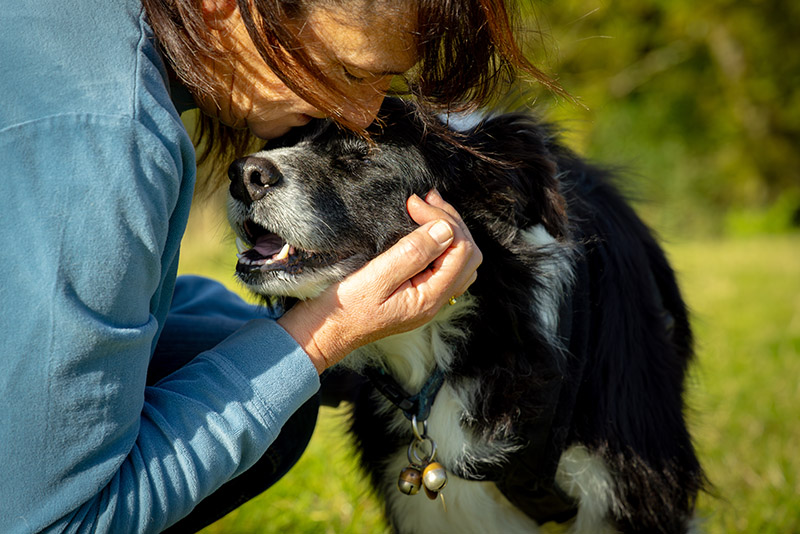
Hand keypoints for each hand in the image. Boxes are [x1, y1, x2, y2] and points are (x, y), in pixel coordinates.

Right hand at [277, 190, 481, 372]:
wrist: (325, 333)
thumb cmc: (344, 308)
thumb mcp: (376, 276)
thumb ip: (413, 253)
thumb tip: (445, 229)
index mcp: (430, 298)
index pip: (460, 250)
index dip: (443, 220)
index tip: (414, 204)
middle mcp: (435, 301)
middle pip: (467, 255)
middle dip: (451, 222)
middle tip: (424, 200)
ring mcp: (428, 298)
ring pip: (459, 260)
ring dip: (447, 231)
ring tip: (424, 210)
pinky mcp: (417, 294)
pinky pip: (443, 266)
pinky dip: (439, 244)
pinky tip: (420, 231)